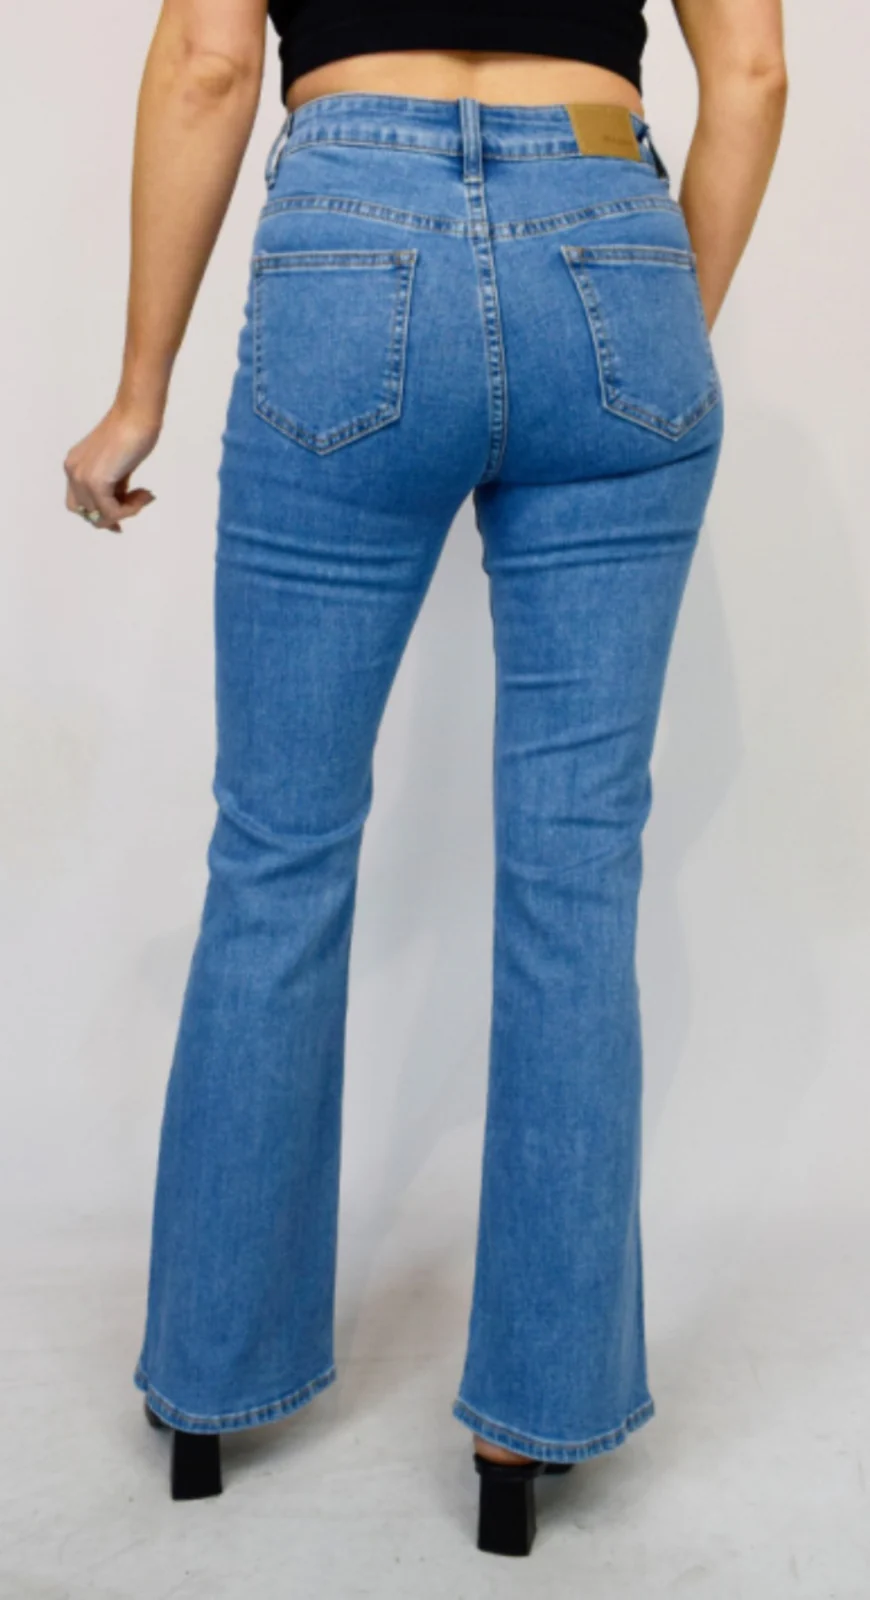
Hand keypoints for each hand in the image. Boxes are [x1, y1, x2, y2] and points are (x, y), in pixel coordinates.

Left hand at [63, 401, 161, 533]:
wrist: (136, 415)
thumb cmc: (132, 432)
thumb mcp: (116, 465)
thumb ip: (112, 485)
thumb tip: (120, 507)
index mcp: (74, 465)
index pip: (79, 504)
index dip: (100, 514)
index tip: (122, 518)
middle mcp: (72, 471)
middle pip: (88, 513)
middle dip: (113, 516)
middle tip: (137, 505)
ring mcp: (81, 477)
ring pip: (100, 517)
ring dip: (126, 512)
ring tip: (144, 495)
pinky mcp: (96, 482)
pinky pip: (113, 512)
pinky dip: (131, 509)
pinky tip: (145, 494)